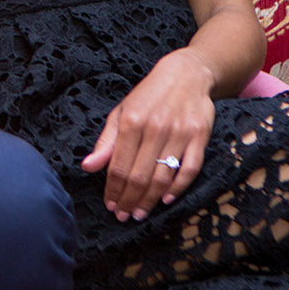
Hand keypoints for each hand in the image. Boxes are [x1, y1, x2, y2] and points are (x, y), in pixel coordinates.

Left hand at [81, 48, 215, 215]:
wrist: (187, 73)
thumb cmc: (150, 96)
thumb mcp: (122, 112)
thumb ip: (106, 141)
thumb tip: (88, 166)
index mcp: (132, 121)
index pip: (119, 167)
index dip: (113, 191)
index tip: (110, 205)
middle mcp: (155, 126)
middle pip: (139, 177)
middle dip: (129, 201)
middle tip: (123, 216)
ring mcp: (179, 132)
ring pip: (162, 177)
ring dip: (149, 201)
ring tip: (140, 214)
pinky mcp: (199, 135)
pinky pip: (189, 170)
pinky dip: (178, 188)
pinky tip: (166, 199)